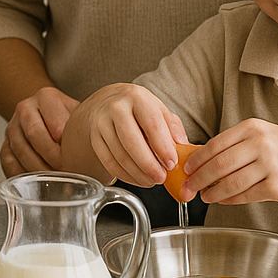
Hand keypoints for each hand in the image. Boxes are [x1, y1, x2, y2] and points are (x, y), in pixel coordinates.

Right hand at [0, 86, 78, 175]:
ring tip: (55, 180)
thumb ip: (84, 129)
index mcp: (46, 97)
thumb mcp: (79, 116)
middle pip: (34, 134)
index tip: (75, 159)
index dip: (65, 145)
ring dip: (38, 169)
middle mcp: (25, 108)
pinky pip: (8, 161)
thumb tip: (98, 154)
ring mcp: (12, 126)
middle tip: (66, 171)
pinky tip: (36, 182)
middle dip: (52, 158)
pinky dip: (22, 174)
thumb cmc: (68, 119)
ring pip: (20, 149)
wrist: (46, 113)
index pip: (55, 123)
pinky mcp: (5, 143)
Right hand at [62, 83, 188, 187]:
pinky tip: (137, 178)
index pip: (151, 124)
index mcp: (137, 97)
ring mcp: (102, 123)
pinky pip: (108, 162)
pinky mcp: (95, 138)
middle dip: (148, 164)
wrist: (109, 102)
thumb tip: (182, 146)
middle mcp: (116, 107)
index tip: (172, 163)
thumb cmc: (139, 109)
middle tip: (161, 178)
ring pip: (119, 155)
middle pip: (131, 141)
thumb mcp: (159, 110)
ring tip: (152, 180)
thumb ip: (173, 127)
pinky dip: (124, 175)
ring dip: (137, 173)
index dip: (163, 147)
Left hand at [184, 118, 277, 205]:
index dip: (197, 159)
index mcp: (252, 128)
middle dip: (199, 178)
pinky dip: (230, 199)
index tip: (185, 168)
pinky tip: (222, 200)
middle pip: (220, 164)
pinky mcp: (276, 187)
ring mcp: (270, 165)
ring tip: (204, 196)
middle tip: (188, 187)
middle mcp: (261, 144)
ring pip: (231, 182)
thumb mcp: (260, 135)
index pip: (216, 144)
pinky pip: (246, 195)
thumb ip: (234, 144)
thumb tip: (200, 159)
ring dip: (213, 192)